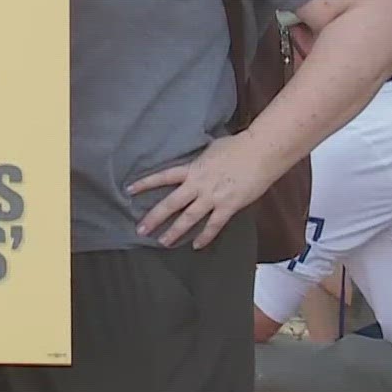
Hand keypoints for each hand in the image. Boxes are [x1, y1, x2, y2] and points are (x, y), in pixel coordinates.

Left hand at [128, 133, 286, 248]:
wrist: (262, 152)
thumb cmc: (238, 146)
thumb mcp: (210, 150)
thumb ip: (200, 161)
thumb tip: (195, 163)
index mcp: (192, 169)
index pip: (163, 177)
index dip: (145, 184)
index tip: (129, 190)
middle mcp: (198, 184)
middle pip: (171, 203)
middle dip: (154, 217)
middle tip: (140, 230)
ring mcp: (213, 197)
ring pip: (189, 218)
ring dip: (175, 231)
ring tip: (162, 242)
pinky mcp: (229, 206)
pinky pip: (214, 225)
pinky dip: (205, 236)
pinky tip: (196, 246)